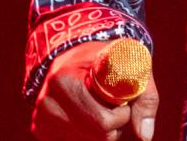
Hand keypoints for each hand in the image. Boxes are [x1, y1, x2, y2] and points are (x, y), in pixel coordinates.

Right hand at [30, 41, 160, 140]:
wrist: (75, 54)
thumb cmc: (108, 58)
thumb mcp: (131, 64)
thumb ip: (145, 97)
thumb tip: (145, 137)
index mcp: (65, 80)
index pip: (104, 122)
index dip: (123, 115)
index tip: (125, 100)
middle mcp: (47, 102)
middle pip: (97, 136)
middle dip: (115, 125)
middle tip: (116, 106)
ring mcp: (41, 119)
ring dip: (103, 132)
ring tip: (101, 109)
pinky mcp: (41, 130)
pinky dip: (89, 135)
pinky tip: (89, 118)